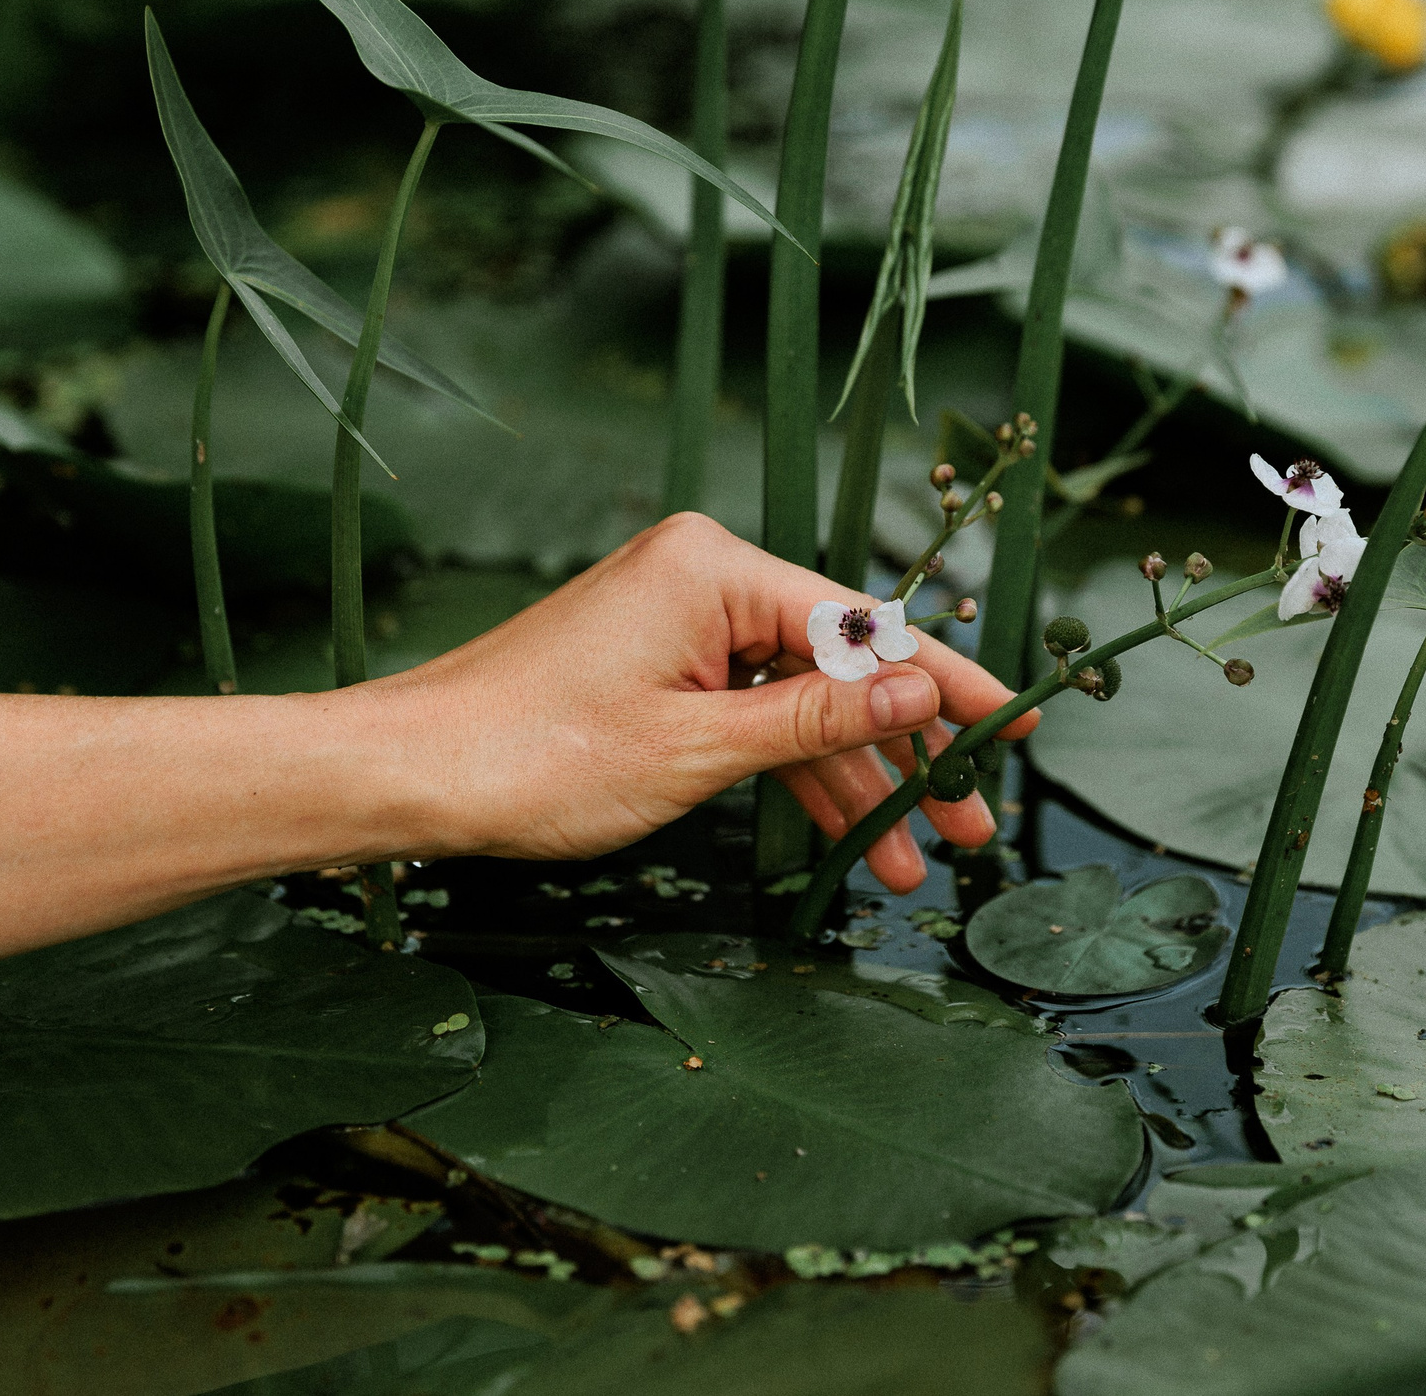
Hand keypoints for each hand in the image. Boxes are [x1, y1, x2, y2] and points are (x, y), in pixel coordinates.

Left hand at [363, 513, 1035, 890]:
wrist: (411, 774)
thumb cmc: (531, 756)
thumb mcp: (698, 750)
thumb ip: (820, 721)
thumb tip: (921, 692)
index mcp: (713, 568)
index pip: (864, 626)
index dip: (945, 685)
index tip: (1014, 724)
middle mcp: (701, 576)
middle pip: (839, 663)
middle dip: (906, 751)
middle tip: (967, 820)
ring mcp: (678, 620)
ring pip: (798, 700)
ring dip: (853, 779)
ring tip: (909, 857)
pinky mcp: (656, 663)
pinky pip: (749, 711)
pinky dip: (791, 771)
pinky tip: (843, 833)